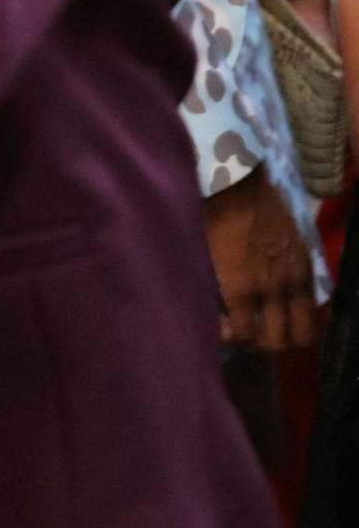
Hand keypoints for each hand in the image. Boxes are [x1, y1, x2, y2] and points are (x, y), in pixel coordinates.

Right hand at [202, 168, 321, 352]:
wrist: (233, 185)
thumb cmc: (252, 198)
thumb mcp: (285, 234)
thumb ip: (284, 259)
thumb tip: (272, 274)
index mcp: (303, 271)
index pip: (310, 320)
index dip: (291, 331)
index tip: (271, 325)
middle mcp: (291, 286)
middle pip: (295, 338)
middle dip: (273, 342)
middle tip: (251, 333)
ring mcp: (267, 290)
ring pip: (269, 341)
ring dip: (252, 341)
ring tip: (232, 331)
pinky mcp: (239, 289)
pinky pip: (240, 330)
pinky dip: (230, 335)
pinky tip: (217, 326)